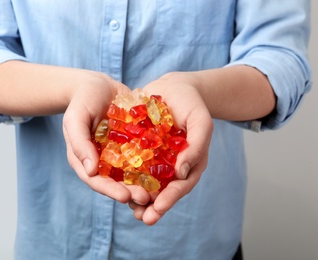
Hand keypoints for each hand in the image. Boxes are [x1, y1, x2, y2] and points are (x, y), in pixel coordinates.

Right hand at [62, 71, 150, 204]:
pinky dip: (152, 164)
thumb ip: (79, 142)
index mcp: (85, 159)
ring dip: (144, 183)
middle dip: (131, 191)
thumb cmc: (82, 100)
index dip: (110, 190)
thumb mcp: (76, 118)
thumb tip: (90, 170)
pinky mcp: (133, 144)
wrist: (98, 84)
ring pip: (132, 173)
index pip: (96, 181)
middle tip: (146, 198)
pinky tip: (166, 168)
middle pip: (116, 182)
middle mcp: (103, 161)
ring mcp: (119, 153)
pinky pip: (142, 155)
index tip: (125, 197)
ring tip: (158, 191)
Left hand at [129, 72, 213, 224]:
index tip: (157, 209)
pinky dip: (127, 175)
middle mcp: (173, 166)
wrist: (174, 88)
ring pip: (147, 182)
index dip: (169, 199)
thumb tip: (181, 174)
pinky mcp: (142, 149)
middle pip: (163, 190)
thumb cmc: (192, 104)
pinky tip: (116, 182)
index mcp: (190, 163)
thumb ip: (196, 147)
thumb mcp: (201, 122)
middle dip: (153, 205)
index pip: (181, 186)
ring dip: (138, 196)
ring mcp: (157, 159)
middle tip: (142, 217)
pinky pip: (134, 165)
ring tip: (128, 207)